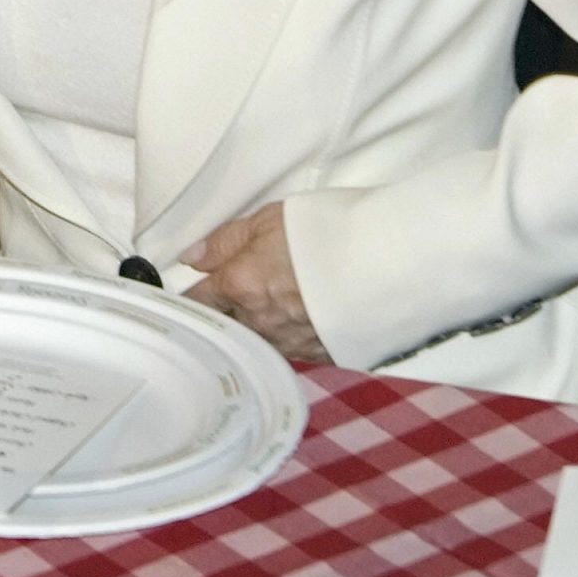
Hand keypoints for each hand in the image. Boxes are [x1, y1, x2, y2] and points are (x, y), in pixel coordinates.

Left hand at [182, 201, 329, 362]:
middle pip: (226, 323)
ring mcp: (289, 342)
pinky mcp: (318, 355)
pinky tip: (299, 321)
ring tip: (273, 304)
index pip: (198, 300)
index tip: (190, 295)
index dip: (192, 297)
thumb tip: (193, 258)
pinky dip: (288, 336)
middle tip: (238, 293)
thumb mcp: (268, 221)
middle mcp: (259, 320)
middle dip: (226, 311)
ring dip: (257, 326)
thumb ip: (225, 241)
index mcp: (240, 286)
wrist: (387, 261)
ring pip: (257, 340)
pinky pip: (290, 351)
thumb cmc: (329, 234)